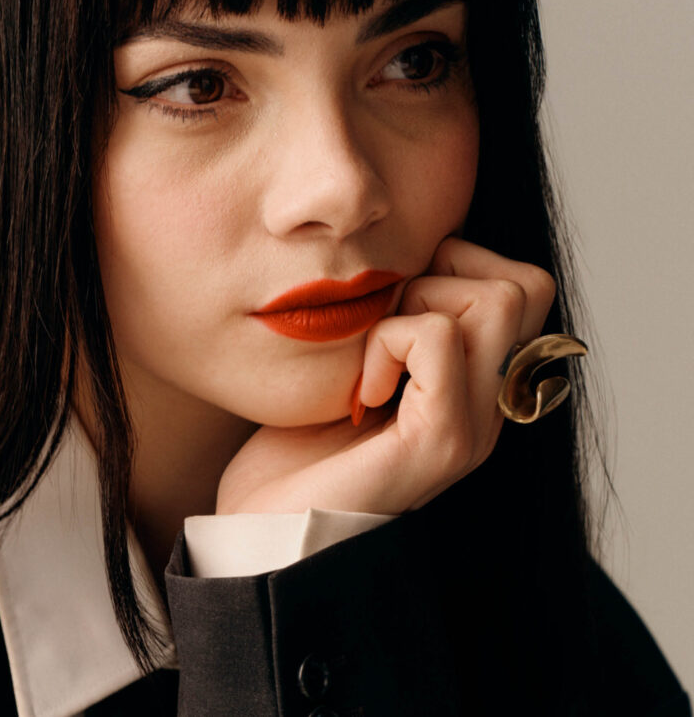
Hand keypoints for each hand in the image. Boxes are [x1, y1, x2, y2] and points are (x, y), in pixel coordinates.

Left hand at [214, 236, 556, 514]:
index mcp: (474, 387)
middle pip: (524, 284)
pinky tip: (359, 393)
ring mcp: (473, 427)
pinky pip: (439, 339)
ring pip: (497, 299)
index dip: (454, 267)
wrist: (263, 534)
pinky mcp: (441, 441)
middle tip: (382, 328)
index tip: (389, 309)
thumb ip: (388, 320)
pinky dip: (388, 342)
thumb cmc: (291, 451)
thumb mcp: (346, 365)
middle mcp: (491, 408)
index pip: (521, 284)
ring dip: (415, 304)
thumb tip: (400, 254)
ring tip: (370, 360)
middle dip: (442, 275)